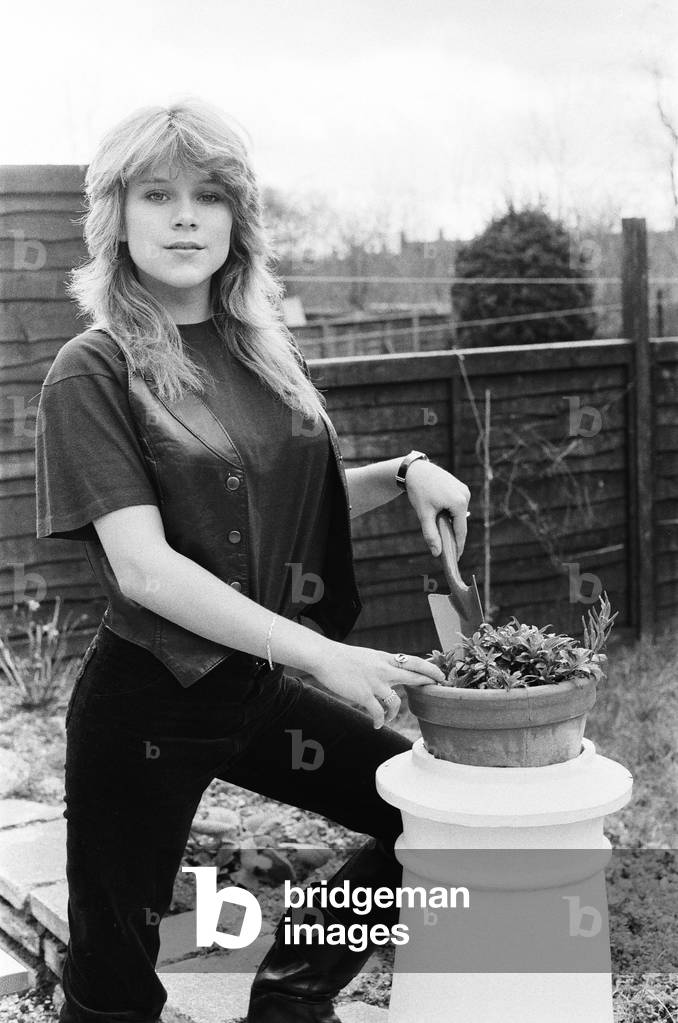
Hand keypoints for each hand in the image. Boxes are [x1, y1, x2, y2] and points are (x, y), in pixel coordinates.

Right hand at [310, 642, 446, 728]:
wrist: (325, 657)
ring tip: (387, 718)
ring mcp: (375, 682)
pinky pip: (378, 712)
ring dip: (394, 713)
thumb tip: (390, 670)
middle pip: (414, 675)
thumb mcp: (367, 656)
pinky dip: (379, 721)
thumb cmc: (343, 657)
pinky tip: (376, 725)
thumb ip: (380, 663)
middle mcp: (383, 669)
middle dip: (429, 682)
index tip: (440, 674)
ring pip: (396, 701)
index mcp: (384, 658)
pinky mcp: (364, 694)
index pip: (413, 661)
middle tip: (439, 688)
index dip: (429, 668)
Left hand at [403, 459, 470, 557]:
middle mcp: (465, 496)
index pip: (461, 531)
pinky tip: (440, 514)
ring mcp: (464, 490)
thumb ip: (431, 535)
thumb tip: (437, 553)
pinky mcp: (461, 487)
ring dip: (451, 523)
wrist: (416, 470)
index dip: (458, 546)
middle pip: (461, 523)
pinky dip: (451, 513)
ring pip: (459, 514)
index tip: (456, 558)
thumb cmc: (419, 491)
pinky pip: (457, 506)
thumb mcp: (424, 515)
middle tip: (446, 548)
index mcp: (459, 503)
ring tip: (440, 528)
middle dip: (453, 534)